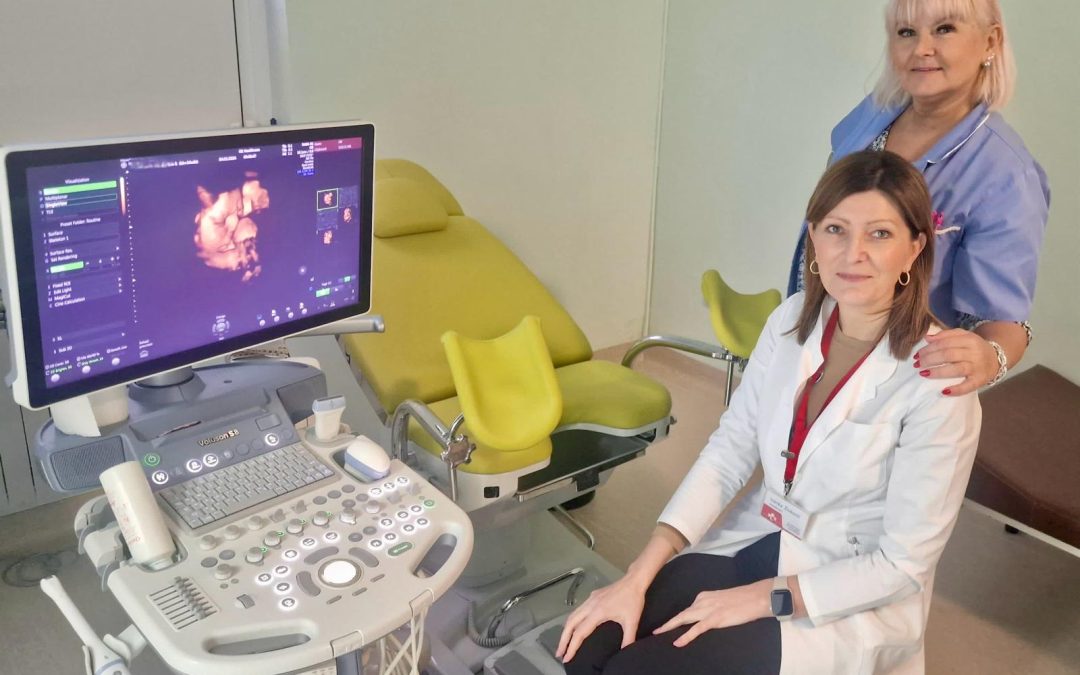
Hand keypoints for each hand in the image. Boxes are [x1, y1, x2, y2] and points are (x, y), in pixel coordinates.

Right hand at [556, 575, 647, 662]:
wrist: (634, 581)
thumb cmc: (633, 600)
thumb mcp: (632, 621)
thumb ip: (628, 638)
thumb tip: (625, 652)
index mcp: (598, 612)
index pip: (580, 633)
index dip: (572, 646)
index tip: (566, 657)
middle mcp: (590, 605)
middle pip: (570, 624)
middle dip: (563, 639)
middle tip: (559, 653)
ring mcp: (590, 600)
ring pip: (572, 616)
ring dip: (566, 630)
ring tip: (564, 642)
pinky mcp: (593, 596)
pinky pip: (578, 610)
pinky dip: (572, 621)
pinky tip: (574, 626)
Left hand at [652, 579, 771, 646]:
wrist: (756, 596)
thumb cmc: (742, 599)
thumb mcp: (721, 600)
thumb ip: (711, 606)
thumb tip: (704, 616)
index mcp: (704, 596)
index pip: (687, 609)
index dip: (677, 618)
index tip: (667, 624)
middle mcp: (703, 601)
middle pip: (681, 614)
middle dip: (667, 623)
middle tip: (655, 630)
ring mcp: (709, 610)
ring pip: (684, 619)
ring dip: (670, 627)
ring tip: (658, 634)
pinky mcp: (716, 618)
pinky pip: (697, 629)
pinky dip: (686, 636)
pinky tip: (677, 642)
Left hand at [914, 329, 997, 395]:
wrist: (997, 358)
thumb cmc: (974, 347)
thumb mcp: (963, 336)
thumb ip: (945, 335)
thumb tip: (927, 338)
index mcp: (969, 339)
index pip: (945, 343)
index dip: (929, 349)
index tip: (917, 355)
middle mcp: (975, 353)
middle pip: (948, 355)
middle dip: (929, 360)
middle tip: (917, 364)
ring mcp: (978, 367)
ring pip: (956, 369)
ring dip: (938, 372)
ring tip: (923, 373)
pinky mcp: (980, 381)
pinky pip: (968, 386)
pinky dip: (956, 390)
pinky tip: (944, 392)